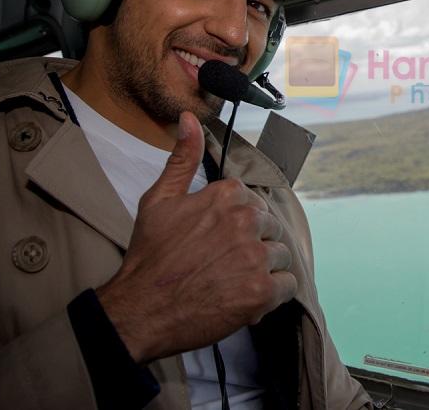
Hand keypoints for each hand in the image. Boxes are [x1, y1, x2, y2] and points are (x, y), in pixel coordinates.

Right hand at [96, 111, 296, 363]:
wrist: (140, 310)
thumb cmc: (149, 256)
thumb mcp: (158, 200)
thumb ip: (182, 158)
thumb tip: (190, 118)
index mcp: (226, 196)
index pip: (253, 202)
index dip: (237, 223)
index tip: (219, 238)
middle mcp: (245, 222)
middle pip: (271, 227)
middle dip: (254, 243)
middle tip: (224, 262)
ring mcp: (255, 257)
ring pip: (281, 255)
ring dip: (264, 269)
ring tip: (235, 279)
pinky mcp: (261, 291)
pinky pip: (288, 285)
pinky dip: (273, 293)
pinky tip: (248, 296)